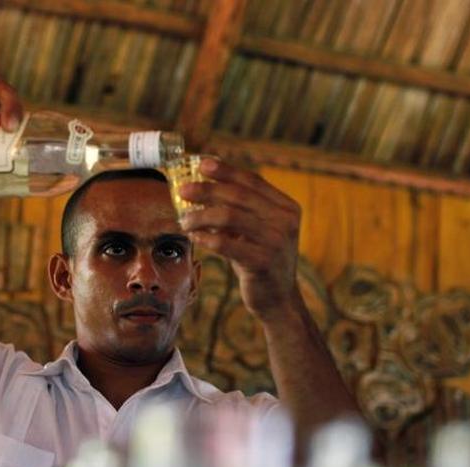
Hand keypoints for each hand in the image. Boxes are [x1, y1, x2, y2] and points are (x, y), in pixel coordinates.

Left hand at [178, 159, 302, 321]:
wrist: (278, 298)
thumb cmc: (260, 259)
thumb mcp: (256, 231)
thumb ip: (240, 210)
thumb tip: (202, 188)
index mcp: (286, 207)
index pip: (253, 181)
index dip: (226, 171)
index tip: (201, 164)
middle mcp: (285, 221)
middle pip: (238, 196)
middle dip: (206, 190)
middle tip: (182, 191)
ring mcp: (276, 241)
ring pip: (229, 217)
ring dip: (201, 216)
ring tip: (184, 221)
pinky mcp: (262, 262)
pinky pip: (226, 244)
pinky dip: (206, 238)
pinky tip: (195, 238)